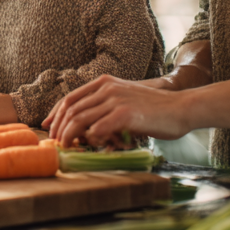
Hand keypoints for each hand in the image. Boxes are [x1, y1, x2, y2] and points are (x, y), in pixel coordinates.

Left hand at [42, 75, 189, 146]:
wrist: (181, 108)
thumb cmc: (155, 109)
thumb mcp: (125, 99)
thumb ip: (106, 107)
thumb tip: (86, 127)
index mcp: (105, 82)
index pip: (70, 97)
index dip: (55, 113)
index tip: (47, 126)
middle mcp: (107, 87)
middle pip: (71, 108)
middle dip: (58, 127)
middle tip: (56, 142)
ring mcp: (116, 99)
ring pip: (80, 118)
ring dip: (69, 135)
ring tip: (66, 147)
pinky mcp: (125, 113)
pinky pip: (98, 127)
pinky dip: (90, 138)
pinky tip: (90, 146)